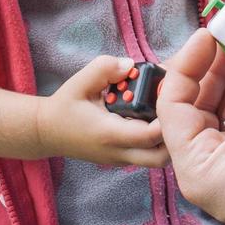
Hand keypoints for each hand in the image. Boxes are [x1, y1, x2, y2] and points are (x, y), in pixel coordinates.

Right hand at [35, 55, 169, 166]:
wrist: (46, 132)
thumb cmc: (64, 106)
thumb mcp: (81, 81)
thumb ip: (106, 68)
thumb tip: (131, 65)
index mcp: (111, 134)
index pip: (150, 135)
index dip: (169, 116)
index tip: (174, 94)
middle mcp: (119, 152)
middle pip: (162, 157)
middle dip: (176, 133)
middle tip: (177, 108)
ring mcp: (121, 159)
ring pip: (158, 159)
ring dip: (168, 137)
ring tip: (167, 111)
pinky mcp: (122, 159)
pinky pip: (148, 155)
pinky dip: (157, 139)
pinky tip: (154, 116)